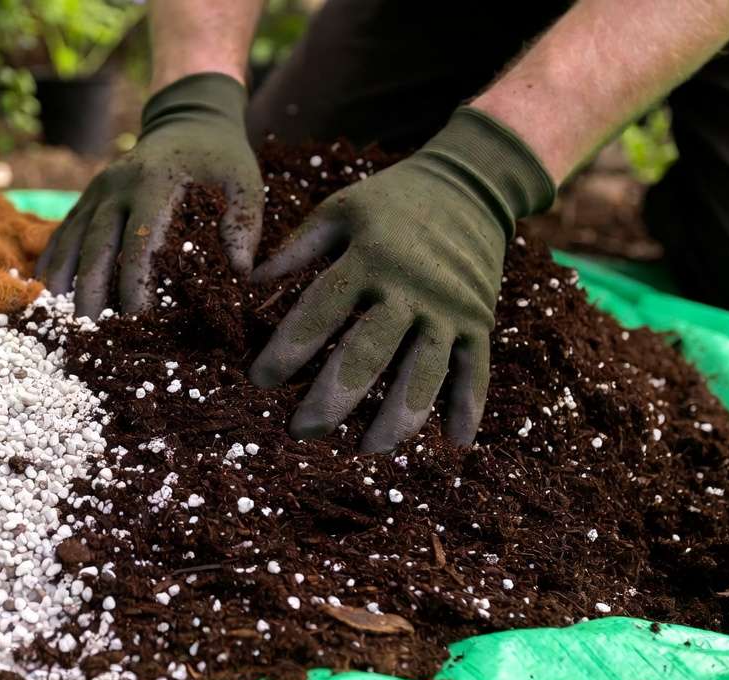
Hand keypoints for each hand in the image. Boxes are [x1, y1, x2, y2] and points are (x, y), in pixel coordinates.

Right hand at [35, 72, 263, 317]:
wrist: (189, 120)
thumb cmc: (220, 159)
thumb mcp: (244, 182)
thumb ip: (243, 224)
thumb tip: (239, 272)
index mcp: (156, 183)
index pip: (140, 242)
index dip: (135, 284)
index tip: (137, 321)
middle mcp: (118, 185)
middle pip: (97, 245)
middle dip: (92, 292)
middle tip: (92, 333)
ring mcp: (98, 190)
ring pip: (73, 239)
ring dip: (66, 281)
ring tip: (65, 322)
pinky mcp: (88, 196)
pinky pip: (64, 231)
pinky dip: (54, 261)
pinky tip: (48, 292)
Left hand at [249, 108, 555, 452]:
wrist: (471, 182)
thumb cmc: (392, 201)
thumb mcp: (341, 210)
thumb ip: (297, 247)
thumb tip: (248, 282)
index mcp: (369, 257)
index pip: (320, 310)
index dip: (287, 348)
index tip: (259, 380)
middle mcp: (409, 287)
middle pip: (368, 352)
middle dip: (332, 397)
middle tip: (302, 431)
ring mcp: (449, 308)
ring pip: (423, 372)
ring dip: (396, 418)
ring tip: (366, 448)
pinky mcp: (480, 320)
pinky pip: (477, 370)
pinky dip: (468, 408)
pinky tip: (454, 444)